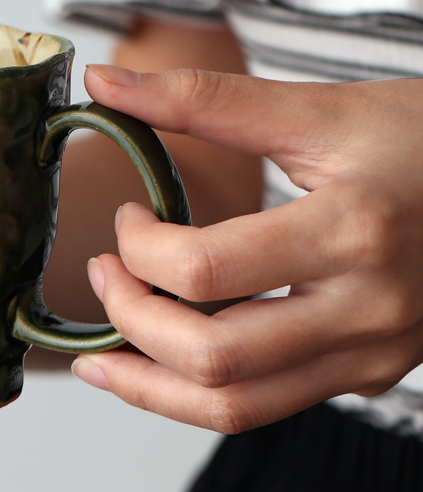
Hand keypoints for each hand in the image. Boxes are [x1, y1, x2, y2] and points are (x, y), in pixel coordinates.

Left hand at [72, 66, 422, 432]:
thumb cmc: (418, 138)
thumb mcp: (316, 109)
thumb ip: (202, 99)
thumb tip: (104, 85)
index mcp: (352, 231)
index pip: (205, 270)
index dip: (139, 247)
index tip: (127, 215)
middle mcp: (366, 310)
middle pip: (214, 357)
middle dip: (131, 322)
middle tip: (101, 277)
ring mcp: (370, 353)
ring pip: (236, 407)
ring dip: (150, 387)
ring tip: (100, 355)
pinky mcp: (366, 372)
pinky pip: (266, 404)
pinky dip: (198, 393)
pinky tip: (159, 364)